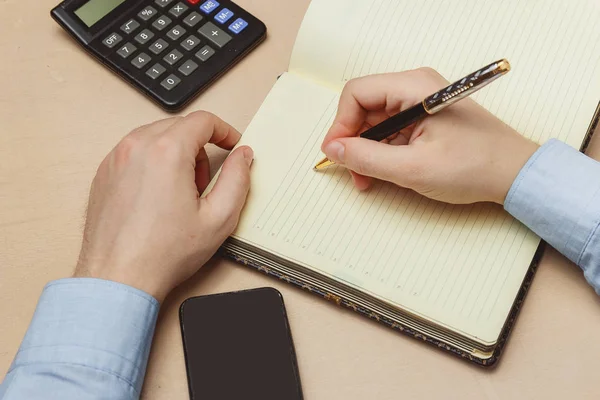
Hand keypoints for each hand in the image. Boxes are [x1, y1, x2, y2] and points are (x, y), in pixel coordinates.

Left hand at [74, 111, 252, 301]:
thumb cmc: (163, 253)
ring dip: (176, 154)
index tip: (232, 145)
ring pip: (156, 137)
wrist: (118, 277)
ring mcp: (116, 158)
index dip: (225, 131)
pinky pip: (136, 152)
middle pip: (180, 127)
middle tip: (205, 183)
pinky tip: (158, 196)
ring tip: (180, 192)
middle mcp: (137, 147)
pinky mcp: (104, 172)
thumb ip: (238, 179)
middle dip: (200, 148)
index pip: (203, 121)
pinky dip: (153, 163)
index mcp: (167, 152)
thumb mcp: (219, 218)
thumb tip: (243, 156)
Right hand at [321, 68, 539, 204]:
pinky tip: (382, 173)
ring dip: (365, 150)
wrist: (513, 174)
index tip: (337, 154)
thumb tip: (334, 150)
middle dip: (352, 141)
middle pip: (364, 107)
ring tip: (367, 179)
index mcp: (413, 88)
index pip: (357, 93)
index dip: (340, 124)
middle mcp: (415, 88)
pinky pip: (390, 130)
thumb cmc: (474, 166)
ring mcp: (420, 102)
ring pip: (374, 121)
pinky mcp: (424, 118)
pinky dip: (381, 151)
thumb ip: (367, 158)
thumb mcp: (412, 168)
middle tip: (352, 172)